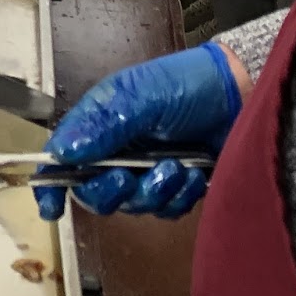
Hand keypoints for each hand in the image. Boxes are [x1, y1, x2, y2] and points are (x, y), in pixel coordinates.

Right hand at [35, 41, 249, 220]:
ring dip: (155, 191)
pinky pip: (166, 210)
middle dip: (111, 191)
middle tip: (129, 177)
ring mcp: (148, 172)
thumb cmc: (189, 85)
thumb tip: (63, 152)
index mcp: (100, 125)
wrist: (243, 95)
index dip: (52, 185)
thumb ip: (103, 124)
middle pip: (94, 192)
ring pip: (133, 205)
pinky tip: (195, 174)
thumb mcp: (142, 96)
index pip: (63, 158)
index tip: (52, 207)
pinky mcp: (177, 188)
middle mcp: (118, 152)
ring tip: (178, 166)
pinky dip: (179, 197)